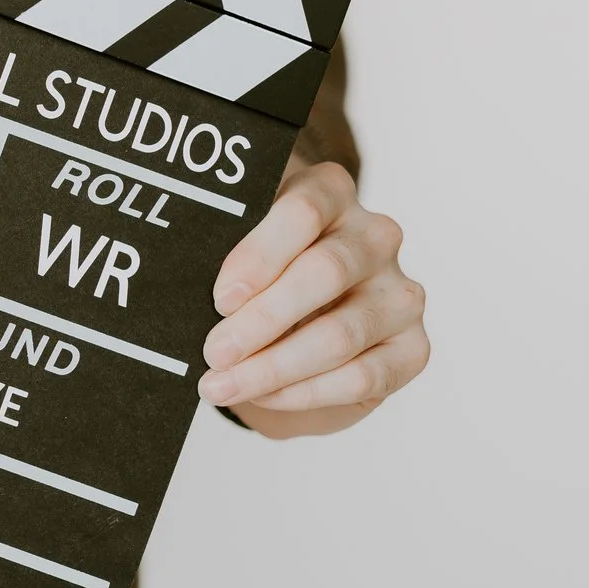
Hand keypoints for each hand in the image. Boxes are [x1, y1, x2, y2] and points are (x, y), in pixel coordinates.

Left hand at [198, 161, 429, 437]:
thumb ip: (222, 250)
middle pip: (324, 273)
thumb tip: (175, 284)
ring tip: (222, 384)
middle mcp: (375, 236)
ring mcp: (401, 292)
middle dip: (261, 321)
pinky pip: (364, 375)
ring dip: (274, 367)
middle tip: (213, 352)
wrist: (309, 313)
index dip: (260, 255)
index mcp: (331, 192)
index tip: (220, 297)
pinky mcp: (412, 345)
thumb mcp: (240, 244)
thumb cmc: (261, 268)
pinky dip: (305, 392)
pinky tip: (264, 396)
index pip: (303, 210)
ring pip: (342, 333)